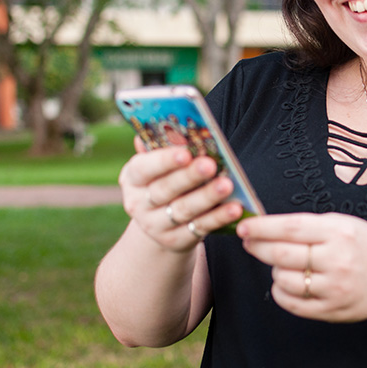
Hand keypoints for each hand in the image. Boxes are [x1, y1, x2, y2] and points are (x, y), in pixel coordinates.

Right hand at [119, 138, 242, 251]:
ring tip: (227, 185)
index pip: (144, 168)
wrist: (160, 223)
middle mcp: (139, 204)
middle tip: (210, 165)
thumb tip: (175, 127)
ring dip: (207, 197)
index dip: (164, 160)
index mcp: (132, 179)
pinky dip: (218, 218)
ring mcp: (156, 226)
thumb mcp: (157, 167)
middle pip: (165, 190)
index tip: (186, 152)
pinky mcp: (176, 241)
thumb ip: (163, 148)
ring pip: (184, 210)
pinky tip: (234, 208)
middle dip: (189, 177)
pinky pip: (199, 228)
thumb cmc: (163, 181)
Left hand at [237, 212, 366, 323]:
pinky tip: (285, 282)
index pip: (290, 228)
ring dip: (274, 269)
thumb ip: (311, 225)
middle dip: (257, 247)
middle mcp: (337, 260)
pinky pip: (292, 303)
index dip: (262, 227)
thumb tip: (268, 224)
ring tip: (281, 262)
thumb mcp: (346, 224)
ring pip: (284, 279)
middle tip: (247, 241)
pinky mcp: (332, 310)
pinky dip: (280, 291)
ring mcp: (334, 288)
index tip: (244, 225)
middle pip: (282, 254)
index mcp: (339, 233)